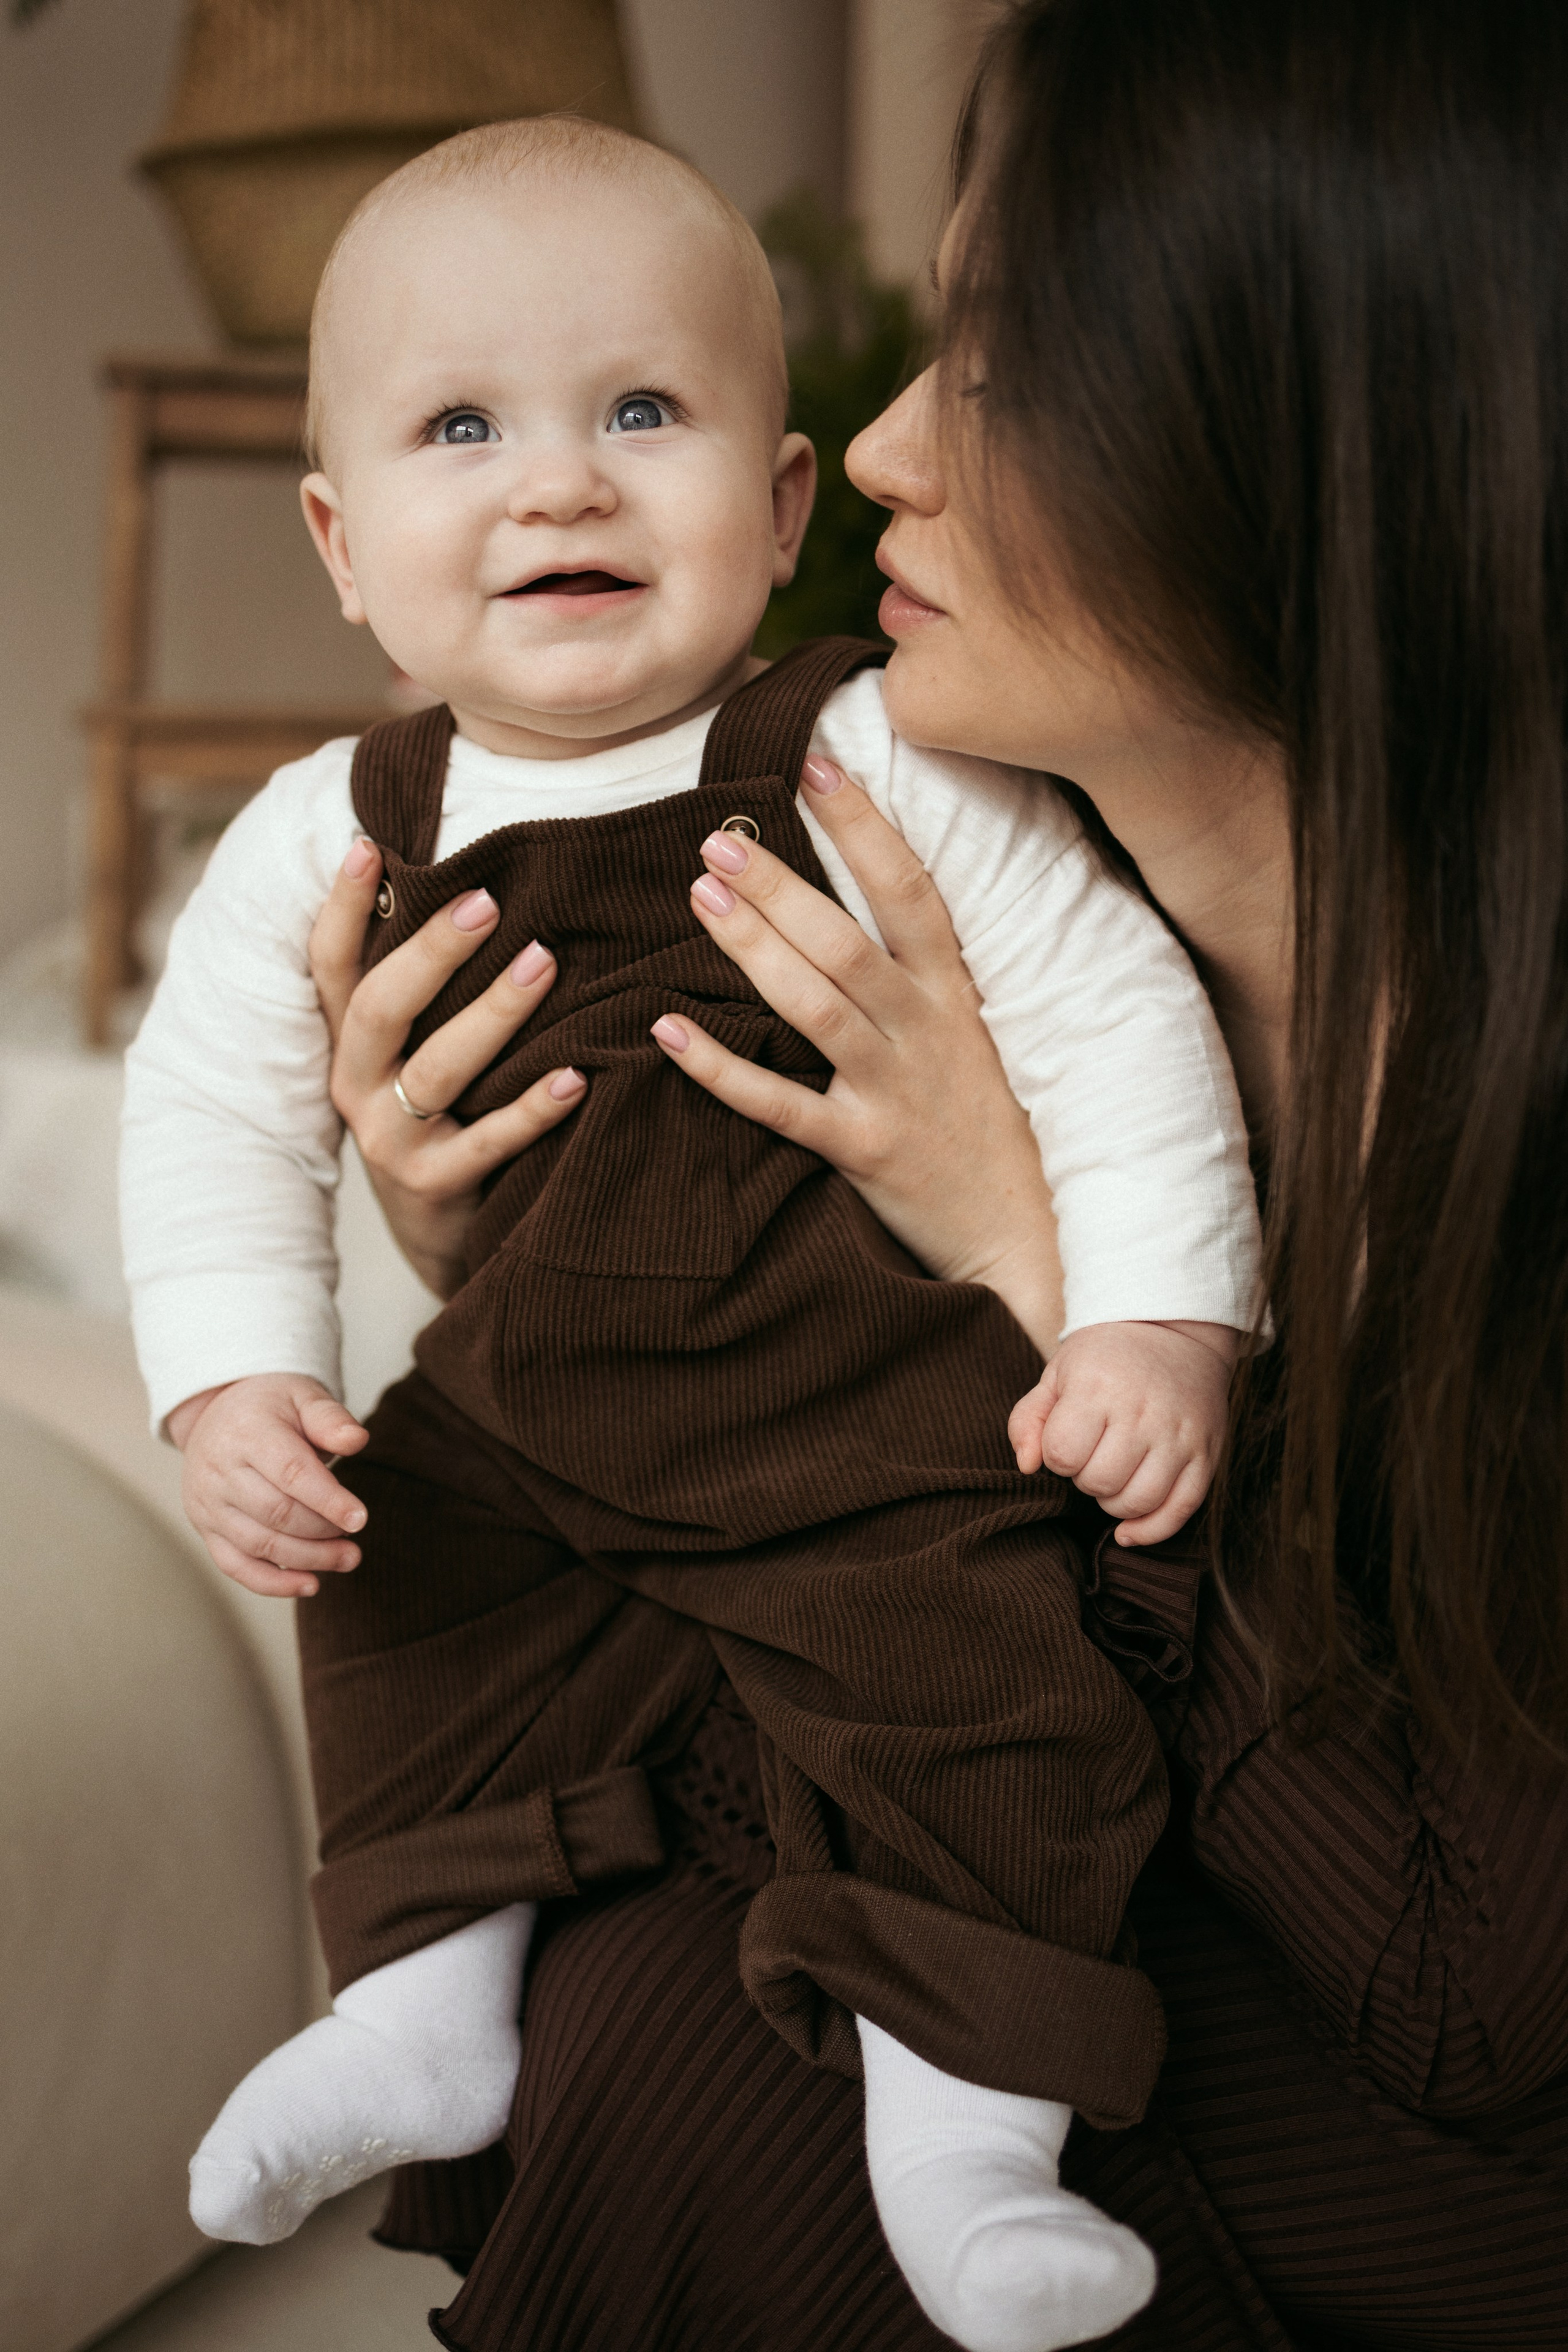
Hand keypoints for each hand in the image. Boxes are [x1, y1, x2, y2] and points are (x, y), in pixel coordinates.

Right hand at [170, 1374, 370, 1597]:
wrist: (218, 1411)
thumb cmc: (271, 1406)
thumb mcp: (303, 1396)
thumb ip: (330, 1418)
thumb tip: (357, 1440)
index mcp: (247, 1432)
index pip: (290, 1473)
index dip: (327, 1500)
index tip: (361, 1519)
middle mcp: (219, 1469)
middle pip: (276, 1513)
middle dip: (322, 1533)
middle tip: (356, 1540)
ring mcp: (207, 1502)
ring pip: (258, 1544)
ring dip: (307, 1560)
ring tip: (347, 1559)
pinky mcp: (205, 1527)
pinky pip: (234, 1565)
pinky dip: (272, 1583)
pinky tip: (310, 1584)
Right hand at [308, 836, 587, 1298]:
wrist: (437, 1230)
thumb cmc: (439, 1114)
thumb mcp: (411, 1052)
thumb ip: (423, 988)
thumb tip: (467, 885)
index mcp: (349, 1042)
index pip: (331, 965)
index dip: (340, 907)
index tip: (367, 846)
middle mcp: (357, 1085)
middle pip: (383, 1007)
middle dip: (433, 951)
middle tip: (489, 902)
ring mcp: (390, 1139)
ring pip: (437, 1069)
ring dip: (493, 1014)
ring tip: (544, 963)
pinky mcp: (433, 1185)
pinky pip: (489, 1141)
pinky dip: (533, 1108)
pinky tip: (577, 1076)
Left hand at [651, 758, 1065, 1354]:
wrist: (1024, 1234)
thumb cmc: (983, 1125)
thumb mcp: (970, 1036)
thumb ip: (917, 977)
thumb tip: (857, 903)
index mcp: (952, 995)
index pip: (911, 891)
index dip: (865, 825)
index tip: (813, 766)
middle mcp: (925, 1032)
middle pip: (846, 942)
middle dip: (782, 885)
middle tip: (717, 839)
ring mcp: (893, 1090)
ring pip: (815, 1007)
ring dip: (754, 949)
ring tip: (700, 897)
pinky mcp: (863, 1150)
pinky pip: (781, 1104)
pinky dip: (721, 1068)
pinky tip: (668, 1030)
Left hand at [1008, 1320, 1237, 1545]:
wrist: (1175, 1332)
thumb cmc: (1106, 1359)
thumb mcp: (1057, 1374)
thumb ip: (1028, 1420)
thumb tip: (1027, 1467)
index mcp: (1099, 1386)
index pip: (1062, 1453)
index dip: (1057, 1456)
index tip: (1067, 1440)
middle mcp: (1143, 1411)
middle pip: (1100, 1482)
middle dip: (1085, 1478)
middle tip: (1092, 1455)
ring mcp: (1180, 1435)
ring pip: (1138, 1501)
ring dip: (1114, 1502)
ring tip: (1113, 1477)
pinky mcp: (1207, 1453)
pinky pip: (1180, 1510)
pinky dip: (1151, 1530)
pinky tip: (1128, 1530)